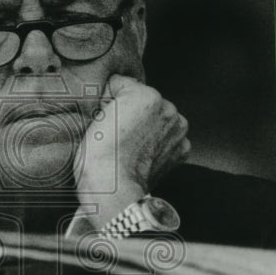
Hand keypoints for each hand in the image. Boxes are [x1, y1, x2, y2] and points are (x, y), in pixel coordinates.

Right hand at [73, 75, 189, 227]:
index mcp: (148, 95)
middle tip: (115, 132)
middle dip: (131, 113)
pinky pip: (166, 139)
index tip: (102, 116)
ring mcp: (178, 132)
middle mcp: (169, 109)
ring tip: (128, 145)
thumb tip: (115, 92)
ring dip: (146, 127)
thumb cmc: (98, 155)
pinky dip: (156, 144)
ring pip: (157, 120)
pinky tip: (141, 154)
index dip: (108, 99)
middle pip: (144, 102)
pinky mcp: (181, 151)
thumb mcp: (94, 110)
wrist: (113, 189)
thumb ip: (111, 92)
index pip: (123, 85)